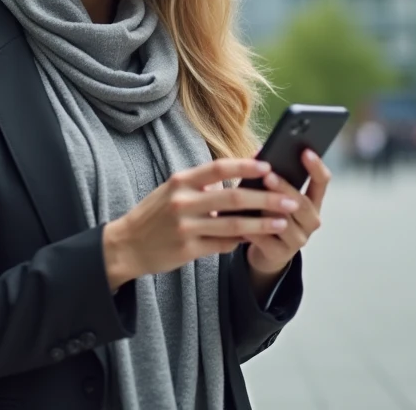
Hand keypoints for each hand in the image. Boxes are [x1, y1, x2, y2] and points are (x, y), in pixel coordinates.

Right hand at [103, 159, 300, 290]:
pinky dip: (240, 241)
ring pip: (232, 225)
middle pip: (233, 198)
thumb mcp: (172, 190)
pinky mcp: (187, 250)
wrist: (125, 245)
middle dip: (265, 199)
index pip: (218, 167)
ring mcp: (185, 227)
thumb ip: (202, 184)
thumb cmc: (154, 215)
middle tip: (289, 199)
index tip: (269, 166)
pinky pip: (222, 245)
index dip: (245, 166)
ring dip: (261, 224)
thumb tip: (237, 177)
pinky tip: (255, 238)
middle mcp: (182, 202)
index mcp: (180, 181)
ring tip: (282, 222)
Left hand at [245, 149, 330, 277]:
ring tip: (251, 197)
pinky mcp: (281, 254)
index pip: (322, 182)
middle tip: (268, 175)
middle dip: (284, 188)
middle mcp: (311, 221)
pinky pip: (266, 240)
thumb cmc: (270, 215)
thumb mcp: (275, 196)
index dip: (316, 166)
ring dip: (267, 209)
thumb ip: (272, 176)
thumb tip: (258, 152)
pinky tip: (239, 221)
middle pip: (302, 203)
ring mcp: (299, 240)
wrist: (267, 252)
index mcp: (313, 202)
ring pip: (284, 222)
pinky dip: (253, 230)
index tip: (306, 151)